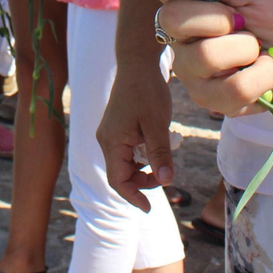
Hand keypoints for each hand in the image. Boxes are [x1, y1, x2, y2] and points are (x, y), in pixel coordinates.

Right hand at [97, 54, 175, 211]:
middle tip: (166, 177)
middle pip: (121, 174)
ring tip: (164, 160)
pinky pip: (127, 151)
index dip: (133, 197)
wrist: (137, 63)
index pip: (118, 181)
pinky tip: (157, 146)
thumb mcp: (157, 124)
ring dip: (143, 168)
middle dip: (142, 182)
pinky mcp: (117, 127)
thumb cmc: (147, 91)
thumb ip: (160, 154)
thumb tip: (166, 181)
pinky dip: (142, 156)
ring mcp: (110, 133)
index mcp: (112, 141)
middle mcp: (106, 139)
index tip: (149, 208)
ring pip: (124, 163)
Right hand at [131, 0, 272, 117]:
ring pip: (205, 57)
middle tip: (241, 21)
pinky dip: (262, 74)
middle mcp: (177, 36)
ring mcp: (191, 71)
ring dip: (246, 48)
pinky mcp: (212, 101)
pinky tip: (263, 68)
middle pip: (172, 20)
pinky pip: (233, 90)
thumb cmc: (271, 7)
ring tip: (256, 49)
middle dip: (218, 17)